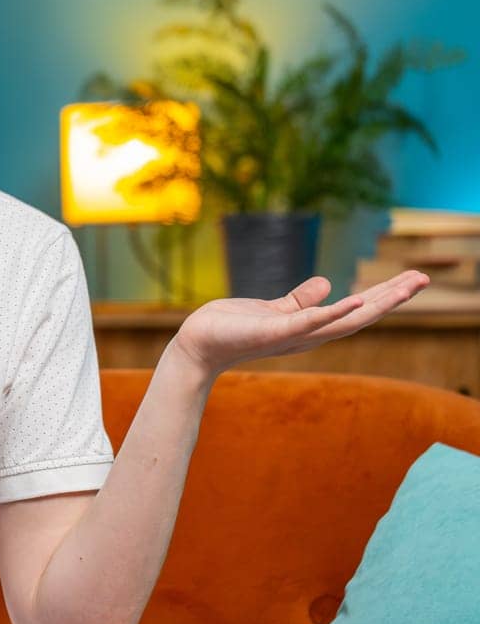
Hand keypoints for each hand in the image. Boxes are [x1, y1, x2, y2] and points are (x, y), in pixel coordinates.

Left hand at [170, 271, 429, 378]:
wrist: (197, 345)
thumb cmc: (232, 328)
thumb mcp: (273, 310)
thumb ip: (300, 300)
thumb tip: (328, 283)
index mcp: (309, 327)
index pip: (356, 310)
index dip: (386, 296)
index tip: (414, 278)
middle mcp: (307, 334)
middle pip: (360, 316)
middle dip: (393, 297)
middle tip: (425, 278)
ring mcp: (291, 335)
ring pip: (342, 321)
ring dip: (375, 303)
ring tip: (404, 286)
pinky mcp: (271, 331)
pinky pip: (305, 322)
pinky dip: (329, 312)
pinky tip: (352, 300)